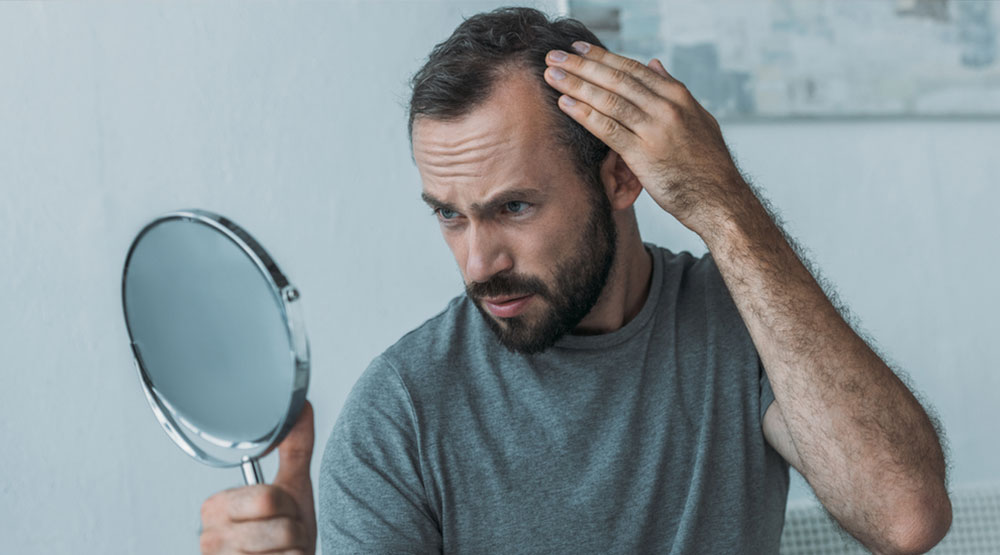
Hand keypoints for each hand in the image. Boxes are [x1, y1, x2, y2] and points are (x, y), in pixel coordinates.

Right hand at [200, 401, 316, 553]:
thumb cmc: (286, 536)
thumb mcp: (292, 488)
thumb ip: (295, 447)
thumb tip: (301, 405)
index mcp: (216, 506)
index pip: (268, 498)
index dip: (288, 507)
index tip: (278, 513)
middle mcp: (210, 538)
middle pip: (280, 526)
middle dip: (295, 530)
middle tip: (284, 533)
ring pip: (286, 550)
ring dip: (296, 550)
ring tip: (282, 551)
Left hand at [543, 41, 749, 235]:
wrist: (720, 199)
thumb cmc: (708, 163)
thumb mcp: (698, 118)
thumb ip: (673, 90)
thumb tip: (654, 63)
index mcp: (678, 96)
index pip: (633, 69)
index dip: (602, 57)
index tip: (579, 48)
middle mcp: (667, 108)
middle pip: (616, 79)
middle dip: (582, 65)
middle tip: (555, 55)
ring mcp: (655, 130)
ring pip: (609, 100)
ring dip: (576, 85)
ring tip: (552, 75)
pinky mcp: (644, 155)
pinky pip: (608, 129)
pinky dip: (584, 114)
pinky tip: (565, 104)